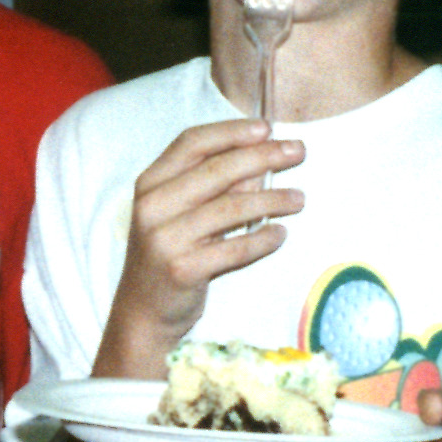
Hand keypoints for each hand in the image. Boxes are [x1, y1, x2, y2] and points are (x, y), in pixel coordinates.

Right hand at [99, 118, 301, 370]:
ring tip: (299, 198)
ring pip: (231, 208)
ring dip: (272, 199)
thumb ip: (213, 187)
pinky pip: (235, 247)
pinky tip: (280, 233)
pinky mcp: (182, 269)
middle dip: (263, 156)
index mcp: (149, 184)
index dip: (232, 132)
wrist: (142, 313)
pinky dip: (263, 239)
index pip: (193, 142)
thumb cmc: (168, 254)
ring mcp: (164, 238)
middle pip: (217, 169)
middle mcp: (152, 206)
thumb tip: (261, 162)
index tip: (268, 128)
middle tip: (298, 152)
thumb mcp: (180, 214)